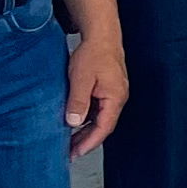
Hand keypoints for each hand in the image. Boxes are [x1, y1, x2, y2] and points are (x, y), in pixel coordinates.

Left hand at [61, 28, 128, 158]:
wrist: (101, 34)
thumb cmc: (94, 53)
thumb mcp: (81, 78)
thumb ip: (78, 102)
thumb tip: (73, 123)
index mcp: (115, 98)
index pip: (103, 128)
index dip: (89, 143)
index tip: (75, 154)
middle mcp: (117, 98)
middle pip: (102, 126)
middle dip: (86, 141)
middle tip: (69, 153)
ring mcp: (113, 94)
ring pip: (99, 118)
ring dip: (85, 130)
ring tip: (68, 140)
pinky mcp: (106, 89)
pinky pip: (97, 109)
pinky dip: (86, 118)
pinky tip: (73, 121)